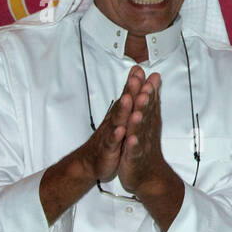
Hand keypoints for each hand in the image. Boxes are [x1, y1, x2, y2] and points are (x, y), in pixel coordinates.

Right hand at [78, 66, 141, 183]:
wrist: (91, 161)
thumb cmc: (109, 137)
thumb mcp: (121, 118)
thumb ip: (128, 98)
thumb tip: (136, 81)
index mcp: (120, 114)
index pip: (128, 95)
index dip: (134, 83)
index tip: (140, 70)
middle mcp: (114, 120)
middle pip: (123, 103)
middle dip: (130, 90)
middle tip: (136, 78)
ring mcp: (110, 133)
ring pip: (117, 120)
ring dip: (123, 110)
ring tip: (129, 99)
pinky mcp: (108, 149)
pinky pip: (112, 142)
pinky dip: (116, 136)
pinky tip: (120, 131)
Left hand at [117, 70, 175, 195]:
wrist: (148, 175)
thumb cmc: (144, 146)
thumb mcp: (147, 122)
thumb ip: (150, 101)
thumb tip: (154, 81)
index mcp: (148, 122)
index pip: (149, 103)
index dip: (149, 89)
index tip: (149, 75)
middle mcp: (147, 131)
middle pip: (146, 114)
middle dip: (146, 100)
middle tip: (147, 86)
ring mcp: (141, 144)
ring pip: (140, 131)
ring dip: (140, 120)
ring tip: (138, 110)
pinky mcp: (135, 159)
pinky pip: (134, 152)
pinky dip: (133, 146)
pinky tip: (131, 139)